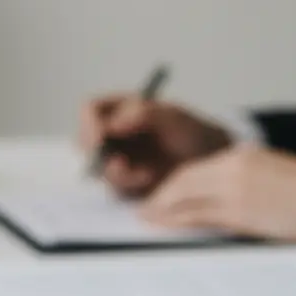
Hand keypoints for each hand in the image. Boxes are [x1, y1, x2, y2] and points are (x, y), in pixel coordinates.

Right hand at [79, 95, 230, 196]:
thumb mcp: (174, 118)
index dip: (90, 124)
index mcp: (121, 108)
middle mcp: (113, 132)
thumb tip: (113, 124)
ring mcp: (117, 157)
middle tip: (121, 165)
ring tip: (147, 173)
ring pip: (98, 168)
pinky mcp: (125, 181)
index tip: (100, 140)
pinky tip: (150, 179)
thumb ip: (144, 114)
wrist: (209, 162)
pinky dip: (129, 186)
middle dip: (100, 157)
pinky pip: (113, 187)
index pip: (90, 110)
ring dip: (118, 174)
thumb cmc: (193, 132)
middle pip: (86, 142)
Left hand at [142, 146, 295, 241]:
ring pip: (184, 195)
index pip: (198, 168)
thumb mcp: (275, 177)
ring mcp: (235, 188)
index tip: (163, 194)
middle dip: (162, 195)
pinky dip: (174, 219)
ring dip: (161, 208)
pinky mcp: (239, 211)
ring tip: (146, 218)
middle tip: (146, 208)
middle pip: (185, 179)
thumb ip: (249, 182)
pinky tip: (161, 224)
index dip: (175, 183)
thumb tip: (229, 202)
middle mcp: (234, 166)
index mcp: (245, 155)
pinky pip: (197, 215)